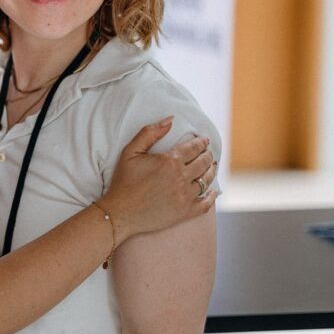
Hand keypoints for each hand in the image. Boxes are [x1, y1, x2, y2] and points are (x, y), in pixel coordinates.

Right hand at [101, 118, 217, 240]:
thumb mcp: (130, 152)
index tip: (204, 140)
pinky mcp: (185, 212)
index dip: (201, 142)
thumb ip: (149, 133)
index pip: (194, 148)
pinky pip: (206, 203)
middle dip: (208, 154)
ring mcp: (185, 196)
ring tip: (211, 166)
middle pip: (203, 162)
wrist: (120, 213)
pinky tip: (214, 191)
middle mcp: (181, 177)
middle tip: (208, 152)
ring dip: (211, 171)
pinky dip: (212, 196)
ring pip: (207, 180)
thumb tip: (170, 120)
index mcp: (170, 161)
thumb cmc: (123, 181)